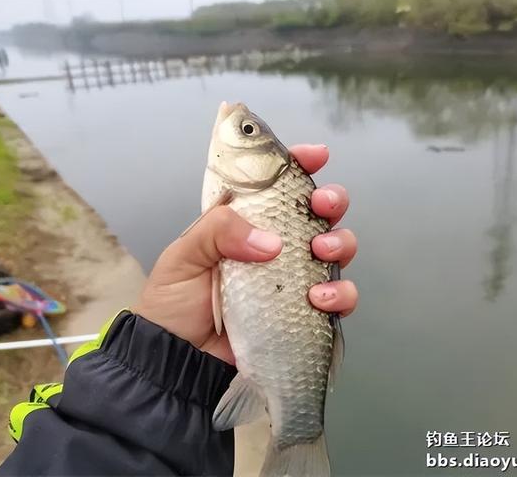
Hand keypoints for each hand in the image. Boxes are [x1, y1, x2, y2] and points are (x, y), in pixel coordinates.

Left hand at [134, 145, 357, 364]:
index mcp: (245, 223)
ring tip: (321, 253)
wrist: (178, 360)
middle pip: (319, 213)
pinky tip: (319, 298)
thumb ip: (219, 232)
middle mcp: (275, 246)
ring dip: (340, 244)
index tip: (316, 156)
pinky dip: (342, 294)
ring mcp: (292, 278)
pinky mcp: (303, 311)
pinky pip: (339, 297)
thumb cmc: (174, 303)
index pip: (277, 185)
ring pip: (337, 249)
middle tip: (323, 208)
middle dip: (332, 201)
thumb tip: (272, 243)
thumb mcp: (184, 256)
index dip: (300, 165)